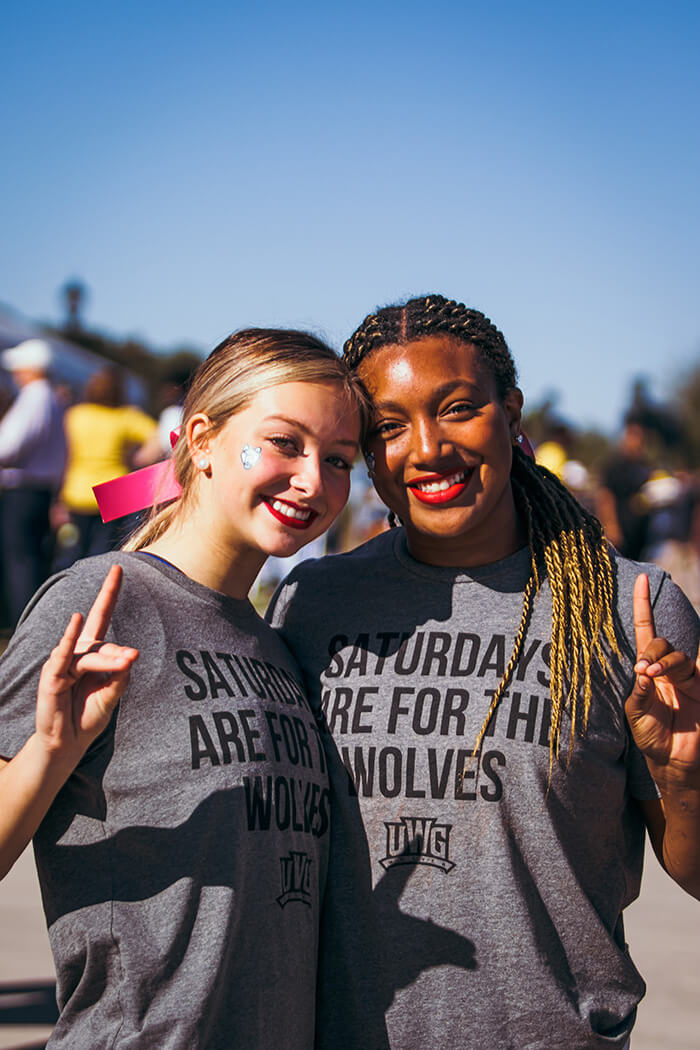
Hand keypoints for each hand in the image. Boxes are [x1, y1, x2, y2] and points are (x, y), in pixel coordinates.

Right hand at [35, 565, 138, 765]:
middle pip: (102, 640)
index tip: (118, 568)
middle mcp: (77, 653)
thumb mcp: (112, 695)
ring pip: (91, 654)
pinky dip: (69, 637)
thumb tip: (130, 657)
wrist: (68, 743)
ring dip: (109, 660)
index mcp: (92, 652)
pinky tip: (76, 620)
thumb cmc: (89, 716)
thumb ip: (121, 676)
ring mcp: (63, 663)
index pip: (102, 615)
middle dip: (116, 639)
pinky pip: (63, 655)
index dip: (109, 592)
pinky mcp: (52, 676)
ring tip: (127, 663)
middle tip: (134, 657)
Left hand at [625, 573, 699, 788]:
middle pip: (662, 644)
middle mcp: (669, 670)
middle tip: (645, 670)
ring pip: (680, 657)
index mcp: (649, 670)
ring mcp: (689, 679)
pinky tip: (678, 676)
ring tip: (654, 677)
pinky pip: (698, 671)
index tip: (642, 580)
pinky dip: (685, 671)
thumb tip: (644, 671)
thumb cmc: (651, 737)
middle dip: (653, 651)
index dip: (644, 605)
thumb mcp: (636, 715)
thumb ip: (639, 693)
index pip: (647, 631)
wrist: (673, 763)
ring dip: (666, 663)